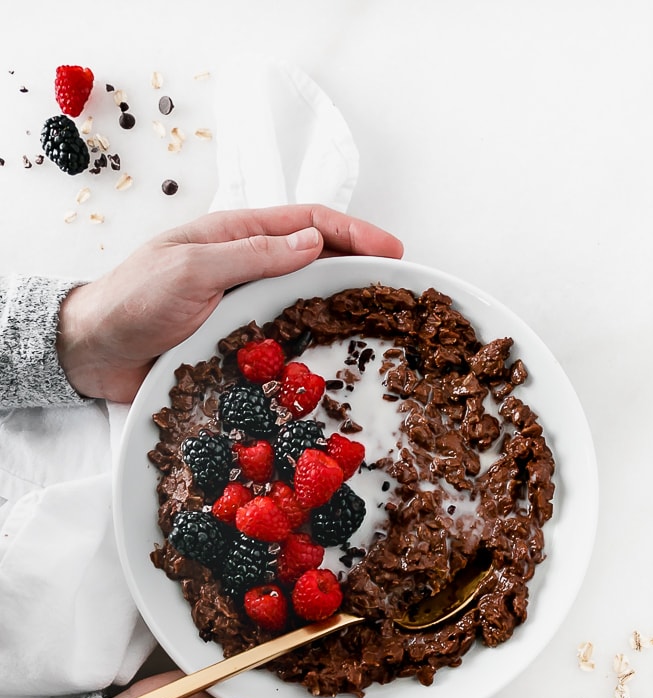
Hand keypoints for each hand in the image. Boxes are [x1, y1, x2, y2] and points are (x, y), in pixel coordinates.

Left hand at [57, 204, 403, 402]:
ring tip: (378, 327)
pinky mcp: (238, 343)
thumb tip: (313, 242)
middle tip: (398, 293)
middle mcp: (247, 268)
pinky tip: (332, 361)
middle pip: (316, 261)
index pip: (309, 223)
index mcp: (237, 235)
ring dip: (341, 311)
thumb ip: (252, 255)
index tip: (392, 252)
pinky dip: (312, 347)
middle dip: (359, 270)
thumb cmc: (134, 300)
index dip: (354, 233)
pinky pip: (284, 342)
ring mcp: (244, 306)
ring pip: (305, 303)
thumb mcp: (193, 269)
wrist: (95, 351)